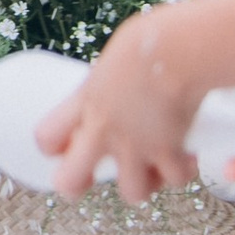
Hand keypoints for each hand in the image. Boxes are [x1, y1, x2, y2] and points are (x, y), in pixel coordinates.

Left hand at [32, 9, 205, 201]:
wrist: (178, 49)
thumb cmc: (149, 42)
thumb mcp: (113, 63)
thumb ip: (109, 84)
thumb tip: (120, 86)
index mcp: (84, 102)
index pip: (45, 137)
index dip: (53, 147)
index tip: (71, 141)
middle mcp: (103, 129)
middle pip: (69, 181)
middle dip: (77, 185)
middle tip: (95, 173)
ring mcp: (135, 145)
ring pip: (132, 193)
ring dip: (145, 183)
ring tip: (154, 166)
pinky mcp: (169, 152)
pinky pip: (175, 179)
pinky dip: (184, 170)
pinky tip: (189, 155)